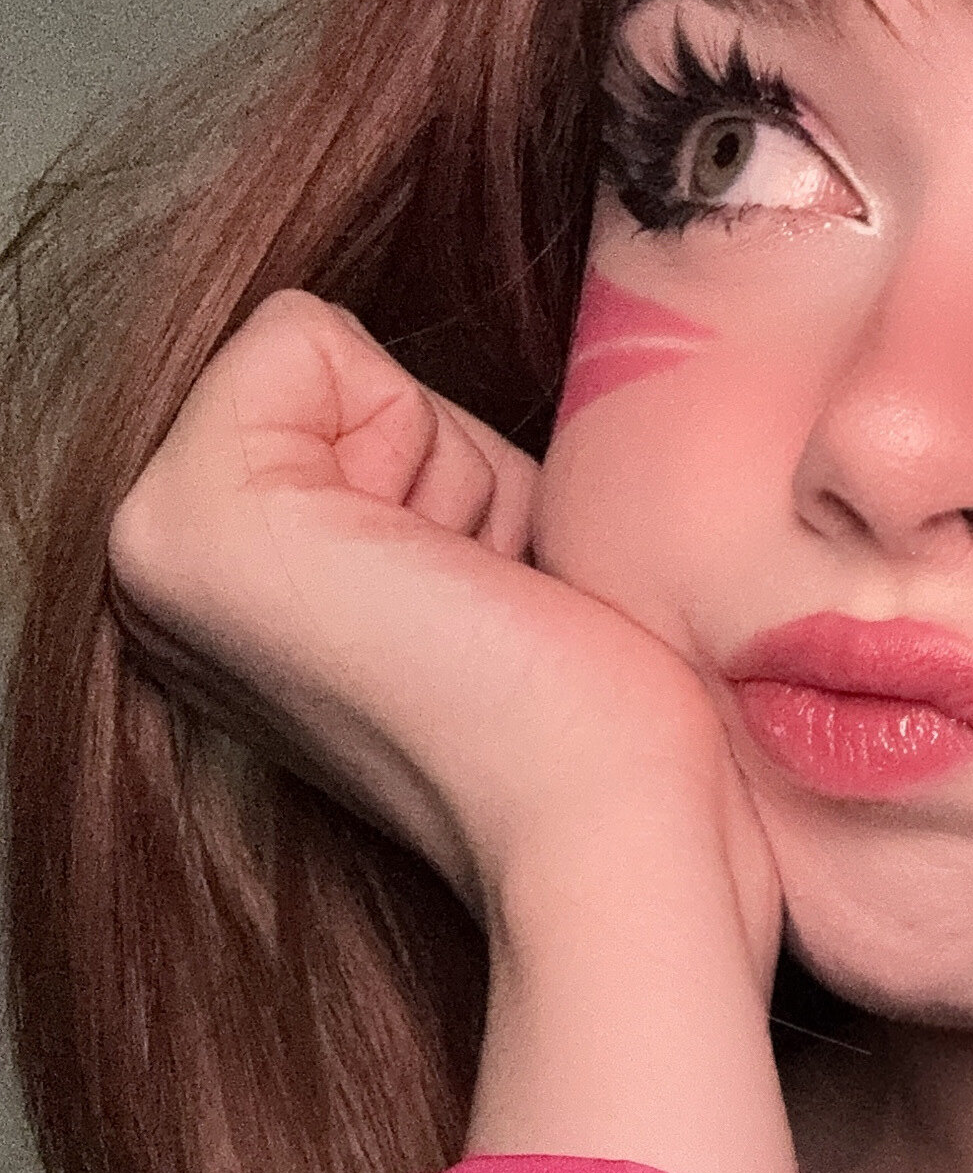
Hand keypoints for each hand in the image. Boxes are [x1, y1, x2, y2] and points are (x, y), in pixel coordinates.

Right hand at [109, 291, 801, 1172]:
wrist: (615, 840)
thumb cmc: (599, 732)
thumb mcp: (480, 577)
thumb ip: (425, 500)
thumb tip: (467, 443)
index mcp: (222, 609)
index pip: (328, 398)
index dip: (453, 476)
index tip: (483, 610)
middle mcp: (159, 590)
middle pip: (331, 382)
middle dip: (450, 472)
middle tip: (485, 619)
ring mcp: (157, 559)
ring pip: (331, 365)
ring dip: (461, 479)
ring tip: (480, 619)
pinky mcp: (194, 530)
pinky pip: (303, 333)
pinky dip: (431, 442)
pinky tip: (464, 590)